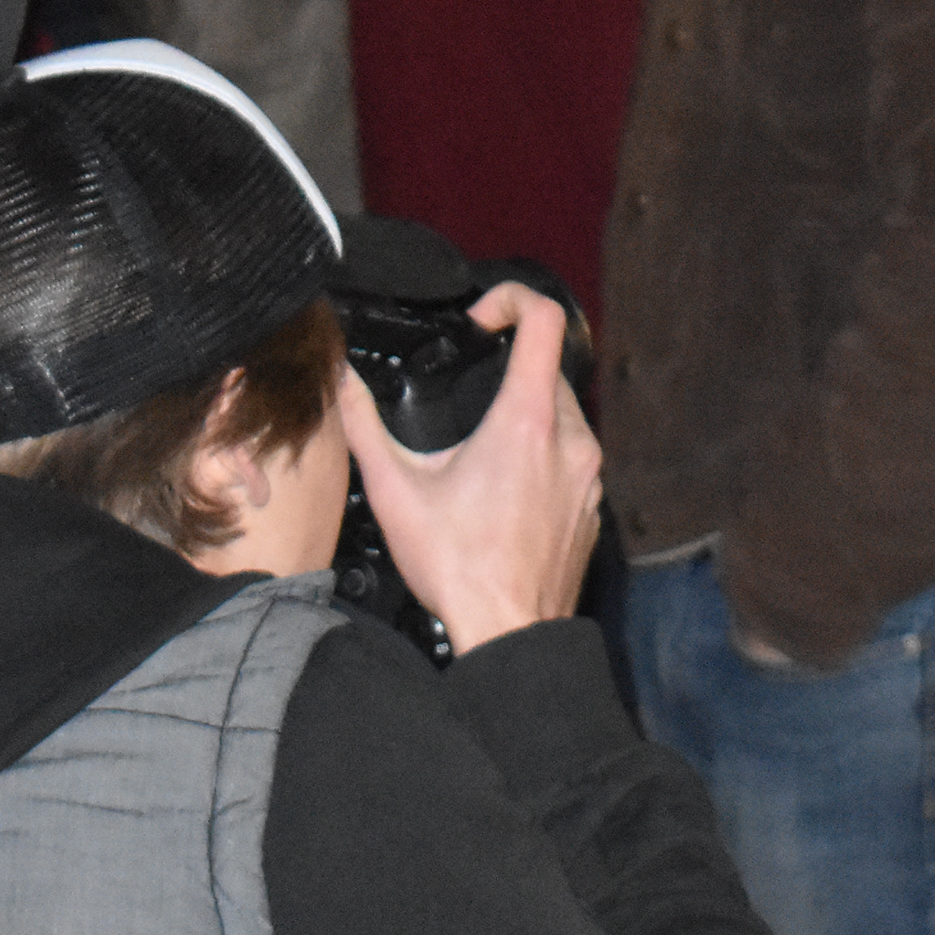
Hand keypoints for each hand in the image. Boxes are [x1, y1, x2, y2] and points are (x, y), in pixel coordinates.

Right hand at [338, 283, 601, 653]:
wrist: (510, 634)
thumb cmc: (460, 568)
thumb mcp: (396, 491)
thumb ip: (364, 427)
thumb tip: (342, 384)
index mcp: (527, 422)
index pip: (543, 319)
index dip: (510, 300)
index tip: (481, 321)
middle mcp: (570, 439)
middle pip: (549, 368)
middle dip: (507, 372)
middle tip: (467, 400)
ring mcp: (589, 474)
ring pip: (562, 415)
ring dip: (525, 418)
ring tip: (480, 454)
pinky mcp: (593, 505)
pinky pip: (572, 458)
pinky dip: (541, 458)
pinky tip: (503, 492)